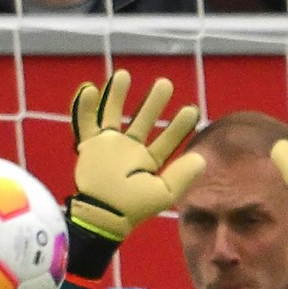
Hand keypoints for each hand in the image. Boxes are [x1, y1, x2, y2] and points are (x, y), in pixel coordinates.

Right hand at [68, 70, 204, 244]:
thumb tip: (202, 157)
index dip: (180, 126)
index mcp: (148, 162)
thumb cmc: (132, 208)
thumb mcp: (163, 193)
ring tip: (124, 75)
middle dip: (153, 102)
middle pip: (143, 120)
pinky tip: (91, 89)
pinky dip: (84, 107)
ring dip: (118, 95)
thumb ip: (183, 176)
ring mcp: (108, 147)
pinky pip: (85, 123)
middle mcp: (129, 152)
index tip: (192, 110)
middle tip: (165, 84)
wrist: (102, 213)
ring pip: (113, 115)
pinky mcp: (89, 147)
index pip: (167, 140)